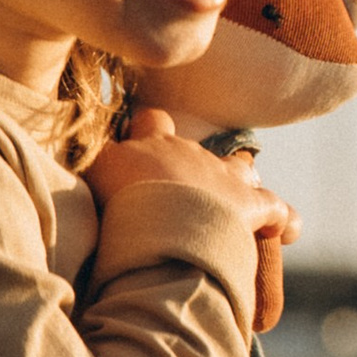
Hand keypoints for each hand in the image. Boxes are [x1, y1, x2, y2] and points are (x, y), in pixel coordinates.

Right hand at [85, 108, 299, 252]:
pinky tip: (286, 232)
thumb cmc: (114, 214)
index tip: (143, 149)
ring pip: (237, 166)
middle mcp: (184, 152)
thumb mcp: (91, 187)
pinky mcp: (249, 204)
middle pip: (192, 145)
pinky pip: (275, 208)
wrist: (156, 229)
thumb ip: (90, 175)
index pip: (148, 124)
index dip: (148, 134)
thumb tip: (70, 172)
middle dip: (188, 163)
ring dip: (236, 181)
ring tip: (232, 205)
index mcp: (144, 147)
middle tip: (178, 191)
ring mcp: (219, 175)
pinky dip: (282, 219)